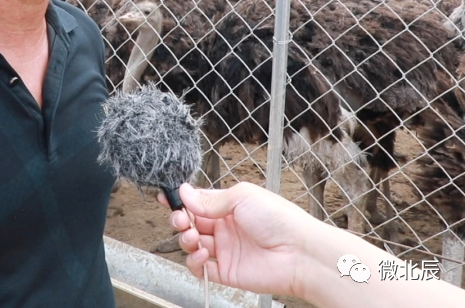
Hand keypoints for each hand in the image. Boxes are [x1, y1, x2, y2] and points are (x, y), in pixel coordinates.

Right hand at [165, 182, 314, 297]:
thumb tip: (185, 192)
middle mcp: (224, 227)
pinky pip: (200, 268)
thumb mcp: (241, 196)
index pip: (197, 202)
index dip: (180, 200)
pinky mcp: (226, 271)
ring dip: (186, 239)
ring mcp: (225, 249)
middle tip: (180, 219)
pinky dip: (195, 261)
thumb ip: (210, 199)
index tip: (166, 198)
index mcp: (228, 206)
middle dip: (179, 219)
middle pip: (190, 223)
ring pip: (192, 244)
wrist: (299, 253)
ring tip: (193, 237)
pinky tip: (204, 253)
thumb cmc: (279, 219)